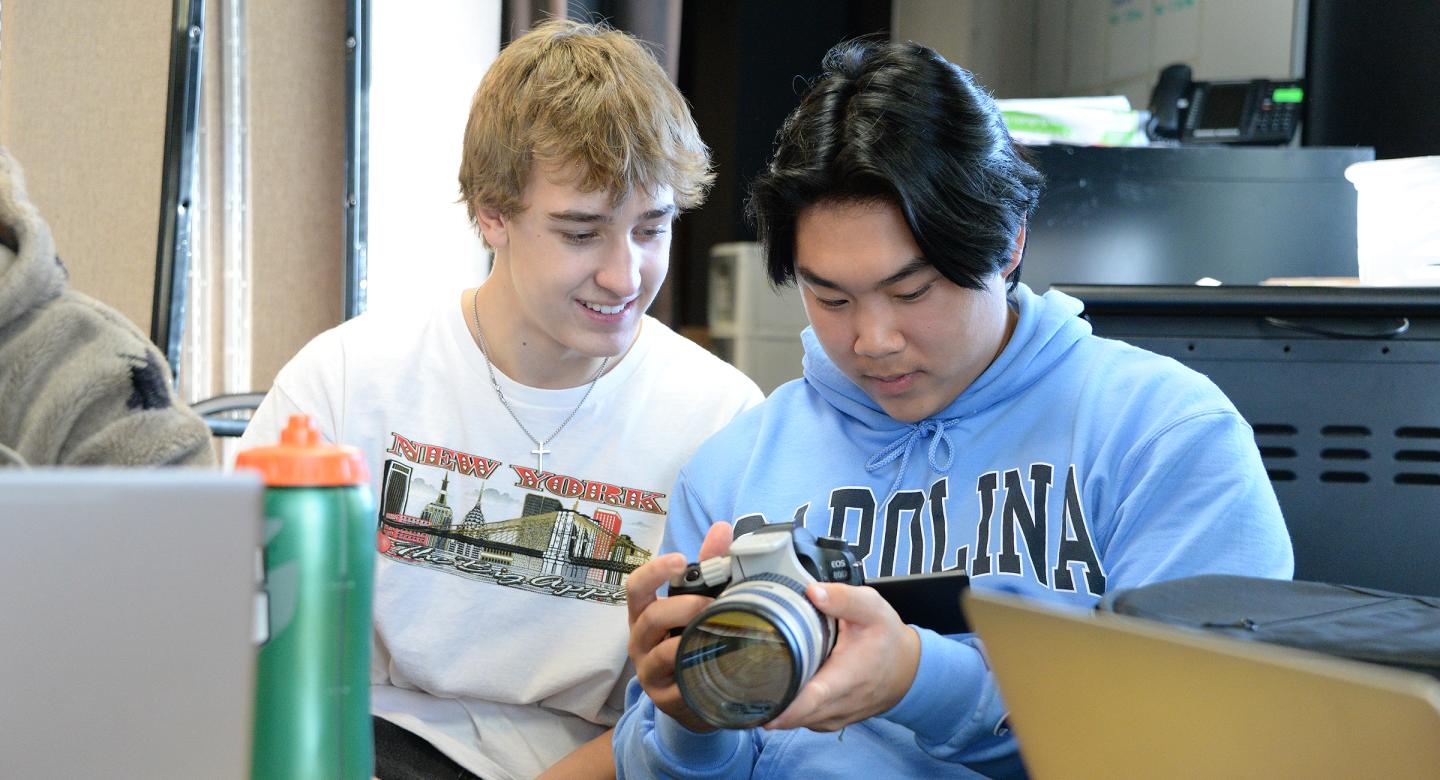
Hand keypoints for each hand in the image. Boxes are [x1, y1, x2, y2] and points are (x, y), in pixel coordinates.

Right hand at [626, 522, 733, 732]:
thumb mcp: (696, 605)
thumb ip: (707, 568)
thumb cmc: (692, 641)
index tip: (680, 560)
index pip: (636, 586)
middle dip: (684, 607)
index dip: (654, 570)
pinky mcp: (665, 698)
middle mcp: (639, 641)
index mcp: (644, 614)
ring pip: (661, 651)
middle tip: (714, 604)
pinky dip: (695, 668)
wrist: (694, 697)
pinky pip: (676, 682)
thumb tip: (722, 529)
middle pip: (650, 617)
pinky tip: (715, 659)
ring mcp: (649, 672)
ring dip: (691, 638)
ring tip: (718, 631)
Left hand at [764, 582, 920, 732]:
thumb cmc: (887, 639)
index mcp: (845, 679)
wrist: (908, 670)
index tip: (757, 702)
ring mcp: (832, 718)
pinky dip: (788, 710)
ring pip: (795, 721)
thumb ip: (843, 598)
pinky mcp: (829, 721)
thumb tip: (812, 591)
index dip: (783, 706)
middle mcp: (837, 705)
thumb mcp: (872, 609)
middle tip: (740, 681)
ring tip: (754, 683)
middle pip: (793, 715)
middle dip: (767, 702)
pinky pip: (802, 721)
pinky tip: (776, 690)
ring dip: (776, 706)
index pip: (810, 700)